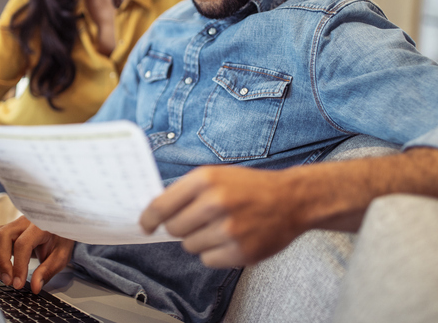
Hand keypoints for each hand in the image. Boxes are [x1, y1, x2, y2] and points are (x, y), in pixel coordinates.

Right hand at [0, 216, 74, 293]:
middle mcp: (24, 221)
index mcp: (40, 225)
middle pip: (2, 236)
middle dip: (1, 262)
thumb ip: (48, 270)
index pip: (23, 244)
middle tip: (8, 281)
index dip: (18, 266)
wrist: (61, 226)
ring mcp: (14, 223)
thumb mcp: (61, 256)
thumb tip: (35, 287)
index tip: (18, 283)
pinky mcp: (6, 228)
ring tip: (3, 275)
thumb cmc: (61, 239)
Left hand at [140, 166, 303, 267]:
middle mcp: (215, 203)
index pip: (162, 206)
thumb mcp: (217, 175)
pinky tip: (231, 239)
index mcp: (206, 179)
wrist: (291, 200)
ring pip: (190, 246)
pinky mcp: (240, 251)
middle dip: (182, 227)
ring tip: (221, 227)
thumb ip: (187, 191)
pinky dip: (215, 253)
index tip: (145, 225)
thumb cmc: (250, 187)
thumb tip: (156, 213)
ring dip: (200, 240)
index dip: (149, 219)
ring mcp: (229, 229)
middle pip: (174, 229)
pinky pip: (208, 260)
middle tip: (200, 220)